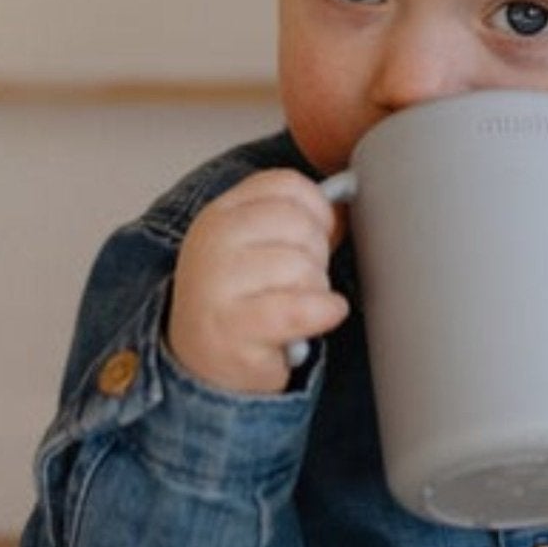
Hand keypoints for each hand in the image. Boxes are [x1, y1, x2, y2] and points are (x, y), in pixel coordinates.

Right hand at [166, 170, 348, 393]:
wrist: (202, 361)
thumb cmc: (242, 301)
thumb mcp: (257, 247)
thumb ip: (294, 217)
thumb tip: (345, 196)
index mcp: (220, 214)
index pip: (285, 185)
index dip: (317, 209)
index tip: (318, 234)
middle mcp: (213, 242)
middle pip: (298, 224)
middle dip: (317, 255)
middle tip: (301, 282)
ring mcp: (217, 285)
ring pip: (302, 267)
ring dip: (315, 290)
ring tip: (295, 306)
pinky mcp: (233, 328)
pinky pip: (301, 308)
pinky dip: (323, 313)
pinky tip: (320, 316)